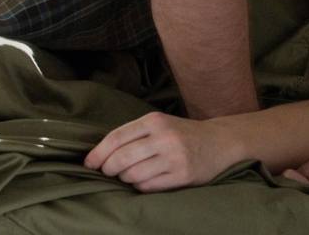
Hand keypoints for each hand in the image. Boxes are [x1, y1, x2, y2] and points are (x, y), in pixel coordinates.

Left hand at [84, 112, 232, 191]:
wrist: (219, 141)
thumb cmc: (183, 133)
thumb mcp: (160, 124)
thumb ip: (134, 134)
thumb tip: (100, 155)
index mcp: (155, 120)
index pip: (117, 137)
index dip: (98, 153)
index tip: (89, 163)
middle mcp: (164, 137)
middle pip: (121, 158)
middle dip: (109, 169)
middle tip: (108, 172)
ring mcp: (174, 157)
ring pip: (133, 175)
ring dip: (125, 179)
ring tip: (130, 175)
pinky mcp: (182, 175)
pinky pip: (148, 186)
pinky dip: (140, 186)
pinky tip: (145, 181)